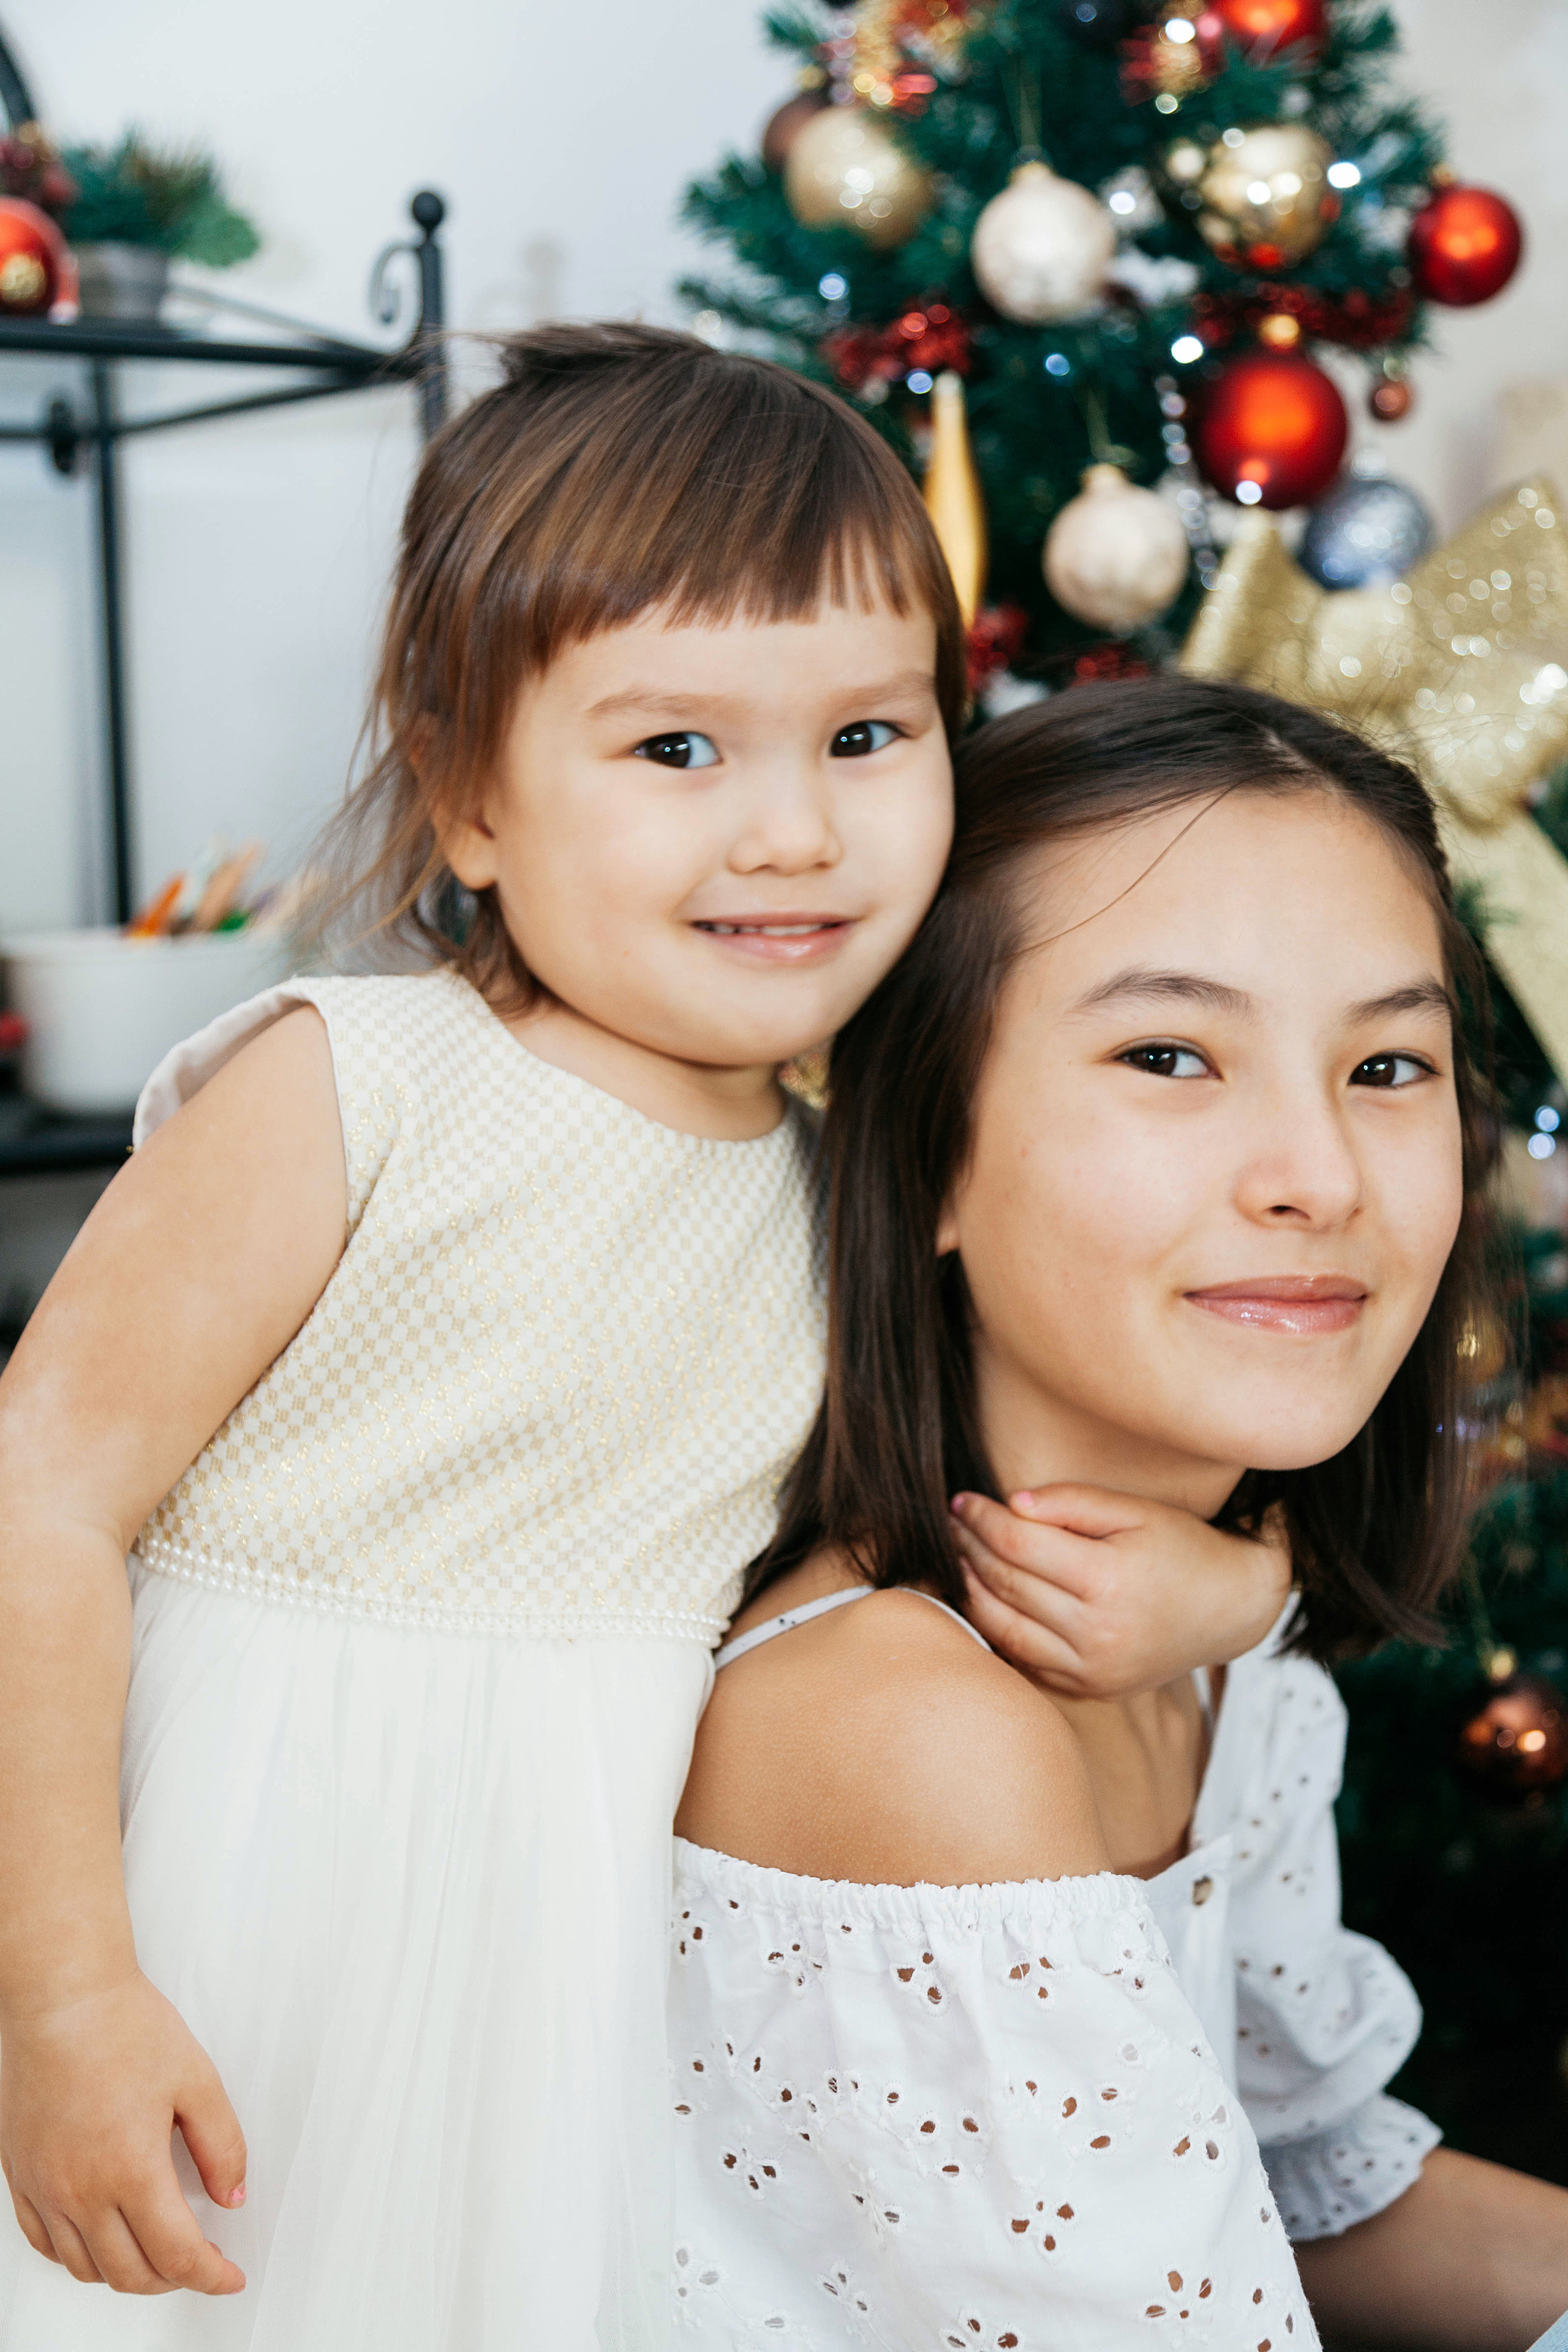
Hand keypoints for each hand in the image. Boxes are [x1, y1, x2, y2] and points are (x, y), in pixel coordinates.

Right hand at [0, 1972, 245, 2294]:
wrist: (63, 1997)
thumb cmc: (124, 2026)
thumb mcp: (197, 2080)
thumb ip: (221, 2145)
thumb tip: (233, 2194)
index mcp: (130, 2169)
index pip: (176, 2254)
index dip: (209, 2275)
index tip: (228, 2276)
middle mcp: (81, 2190)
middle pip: (131, 2273)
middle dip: (174, 2279)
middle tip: (200, 2263)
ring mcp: (45, 2187)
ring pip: (87, 2268)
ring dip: (127, 2273)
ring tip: (157, 2252)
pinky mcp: (21, 2175)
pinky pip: (45, 2244)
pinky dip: (78, 2257)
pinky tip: (101, 2240)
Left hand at [950, 1485, 1292, 1698]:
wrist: (1230, 1609)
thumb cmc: (1183, 1549)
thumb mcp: (1136, 1510)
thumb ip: (1072, 1503)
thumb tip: (1011, 1504)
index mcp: (1109, 1580)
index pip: (1018, 1544)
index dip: (982, 1519)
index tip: (962, 1501)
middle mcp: (1098, 1632)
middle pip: (1006, 1584)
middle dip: (969, 1547)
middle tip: (953, 1523)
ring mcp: (1093, 1668)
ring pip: (1004, 1627)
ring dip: (972, 1589)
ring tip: (961, 1556)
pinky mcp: (1091, 1688)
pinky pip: (1025, 1660)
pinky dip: (997, 1629)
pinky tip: (987, 1598)